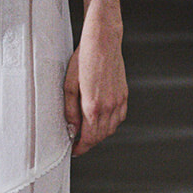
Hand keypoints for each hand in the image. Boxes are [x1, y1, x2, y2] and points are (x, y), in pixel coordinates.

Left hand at [63, 0, 127, 156]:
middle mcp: (109, 106)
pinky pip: (119, 117)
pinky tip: (101, 119)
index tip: (74, 150)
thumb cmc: (84, 59)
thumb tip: (72, 128)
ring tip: (87, 130)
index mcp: (93, 106)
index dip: (80, 148)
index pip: (89, 138)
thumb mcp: (69, 85)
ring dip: (99, 134)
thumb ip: (70, 110)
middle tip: (77, 141)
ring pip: (111, 129)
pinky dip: (110, 123)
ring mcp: (119, 101)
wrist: (103, 42)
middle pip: (100, 136)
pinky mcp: (124, 95)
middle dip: (89, 142)